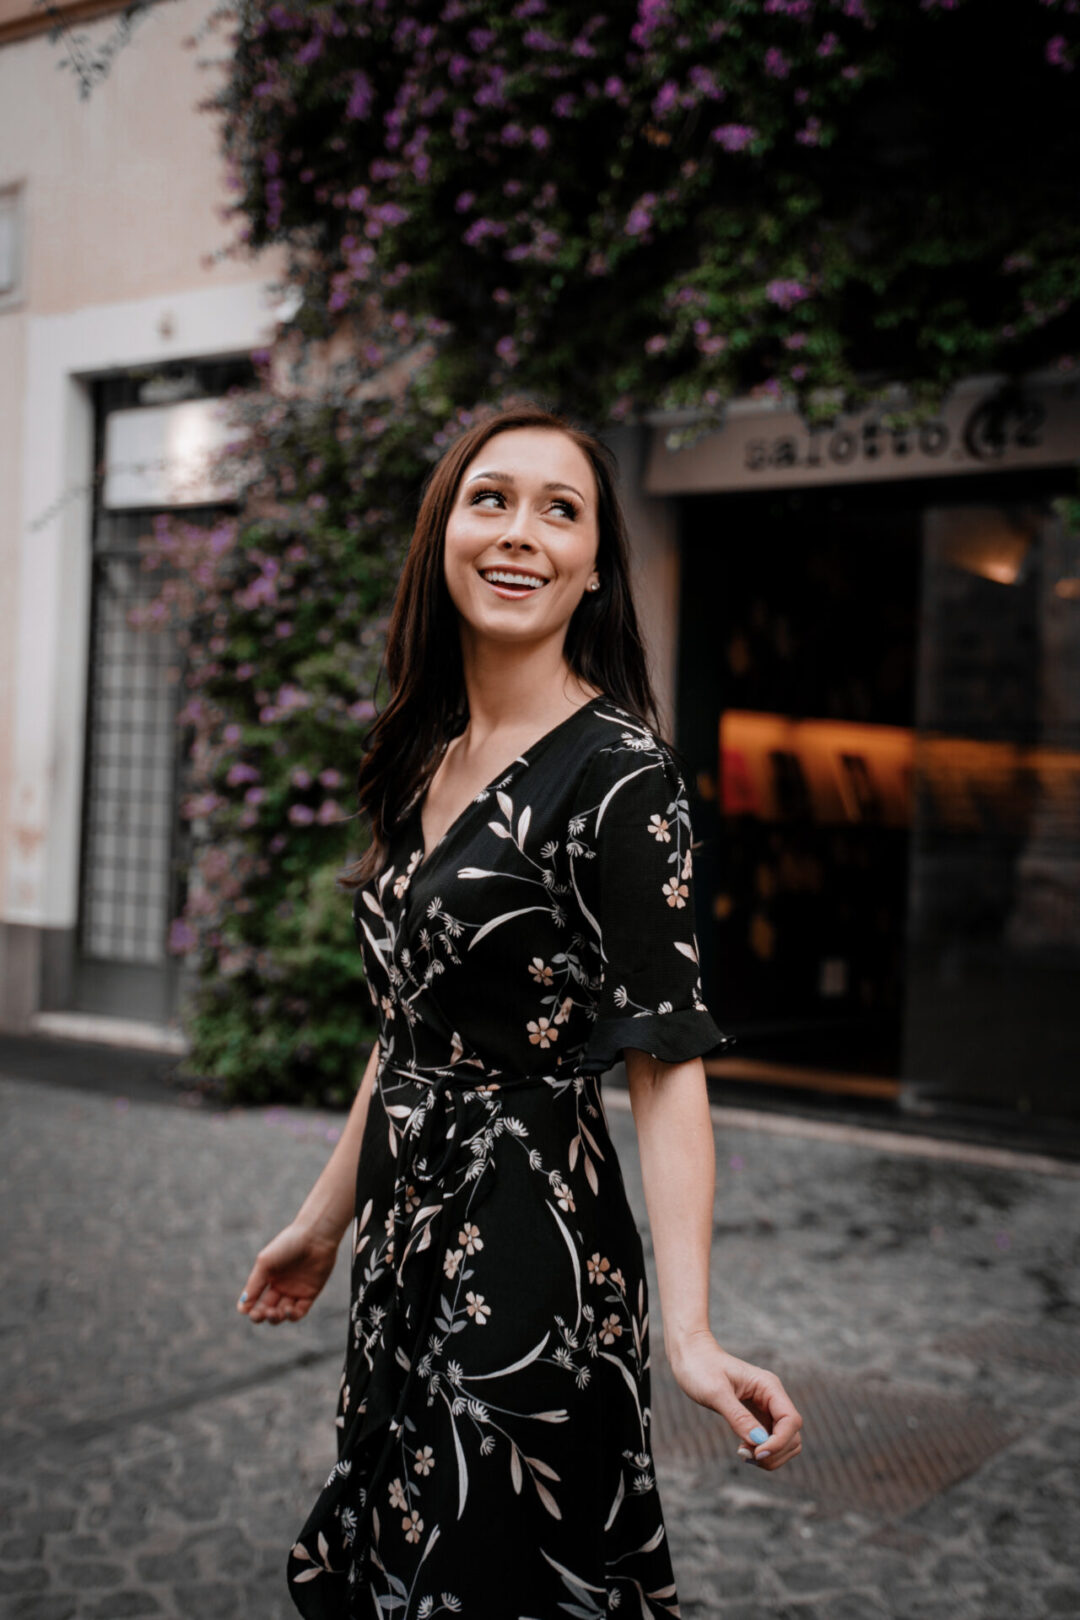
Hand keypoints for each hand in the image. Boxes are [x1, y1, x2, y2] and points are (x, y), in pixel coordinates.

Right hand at [237, 1221, 340, 1324]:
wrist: (315, 1236)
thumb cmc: (287, 1245)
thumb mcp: (265, 1263)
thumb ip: (254, 1285)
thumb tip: (242, 1308)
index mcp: (268, 1277)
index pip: (255, 1300)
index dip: (250, 1309)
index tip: (248, 1310)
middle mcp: (281, 1286)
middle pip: (267, 1310)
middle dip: (262, 1316)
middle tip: (262, 1313)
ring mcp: (295, 1291)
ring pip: (282, 1314)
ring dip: (276, 1318)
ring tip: (275, 1312)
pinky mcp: (310, 1294)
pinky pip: (300, 1312)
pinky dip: (292, 1316)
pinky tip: (288, 1310)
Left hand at [668, 1331, 802, 1470]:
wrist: (691, 1355)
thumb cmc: (701, 1368)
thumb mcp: (715, 1392)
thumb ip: (738, 1416)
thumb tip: (758, 1441)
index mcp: (769, 1386)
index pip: (791, 1421)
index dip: (779, 1442)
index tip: (756, 1453)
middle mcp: (772, 1397)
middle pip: (793, 1435)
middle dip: (774, 1452)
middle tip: (745, 1455)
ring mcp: (766, 1407)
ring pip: (785, 1441)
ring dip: (770, 1455)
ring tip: (743, 1453)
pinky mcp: (757, 1415)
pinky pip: (770, 1440)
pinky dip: (761, 1451)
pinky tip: (742, 1448)